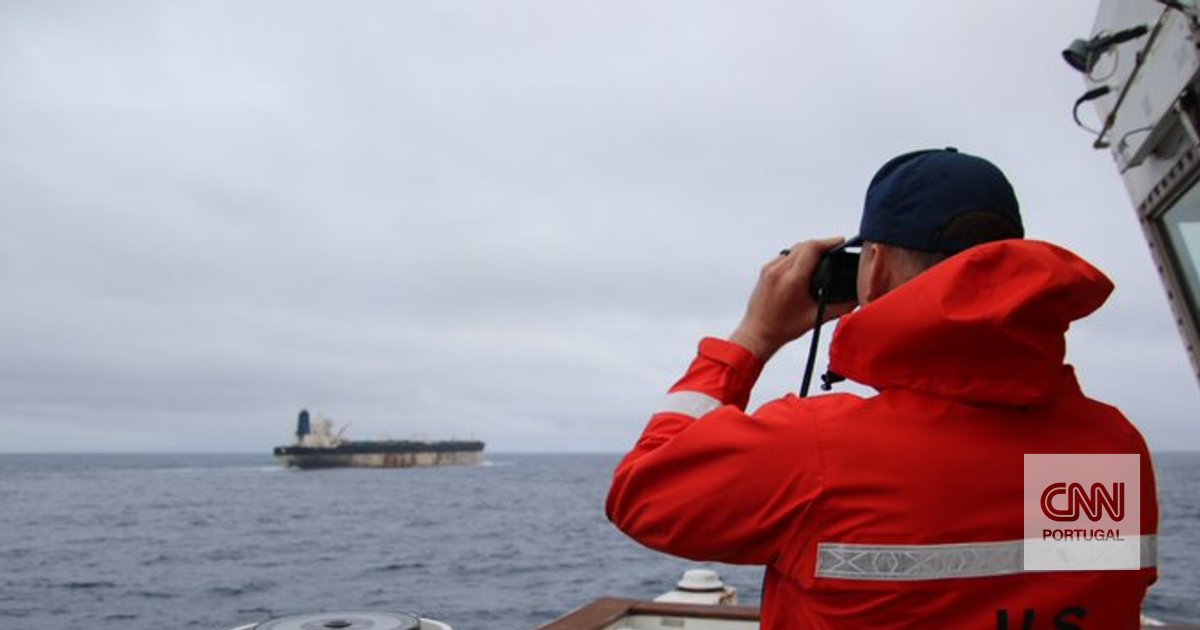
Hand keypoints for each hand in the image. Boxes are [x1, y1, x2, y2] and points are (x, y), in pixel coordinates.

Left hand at [728, 237, 856, 360]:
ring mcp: (769, 269)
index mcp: (792, 280)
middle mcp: (778, 271)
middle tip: (835, 250)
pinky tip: (805, 265)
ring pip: (794, 248)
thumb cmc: (782, 328)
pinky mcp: (765, 271)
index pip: (812, 248)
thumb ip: (840, 307)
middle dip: (822, 244)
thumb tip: (856, 297)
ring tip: (822, 256)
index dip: (829, 242)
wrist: (758, 333)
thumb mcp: (816, 318)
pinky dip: (797, 256)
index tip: (840, 242)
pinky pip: (785, 255)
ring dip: (809, 249)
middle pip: (804, 245)